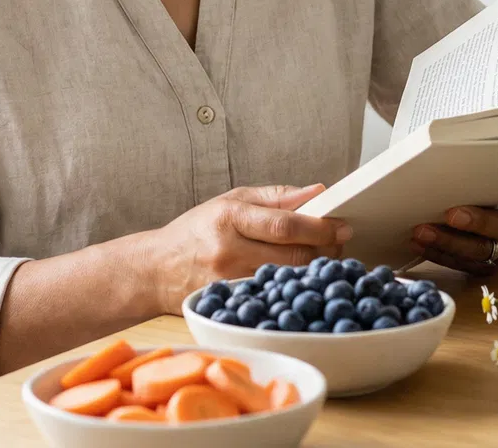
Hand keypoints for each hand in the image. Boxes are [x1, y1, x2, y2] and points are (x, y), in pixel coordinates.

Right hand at [148, 184, 351, 311]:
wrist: (154, 269)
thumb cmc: (196, 231)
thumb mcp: (230, 200)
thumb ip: (277, 196)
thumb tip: (318, 191)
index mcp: (230, 218)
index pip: (284, 225)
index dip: (320, 227)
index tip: (343, 225)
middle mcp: (229, 252)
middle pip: (292, 256)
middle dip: (325, 250)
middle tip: (338, 243)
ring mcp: (228, 283)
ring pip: (287, 281)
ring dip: (313, 272)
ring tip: (323, 260)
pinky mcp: (229, 306)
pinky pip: (272, 299)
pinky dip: (292, 290)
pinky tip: (301, 282)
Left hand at [410, 169, 497, 275]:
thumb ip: (493, 162)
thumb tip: (456, 145)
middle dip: (478, 223)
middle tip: (451, 214)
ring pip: (482, 252)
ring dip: (449, 242)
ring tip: (422, 231)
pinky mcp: (489, 265)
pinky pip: (466, 265)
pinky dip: (441, 254)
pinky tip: (419, 243)